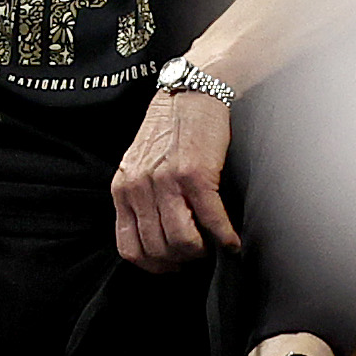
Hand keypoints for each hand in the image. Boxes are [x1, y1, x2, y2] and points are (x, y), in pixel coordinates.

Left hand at [112, 81, 243, 270]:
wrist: (193, 90)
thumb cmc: (170, 126)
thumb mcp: (140, 161)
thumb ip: (140, 195)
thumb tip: (155, 233)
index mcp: (123, 187)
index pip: (129, 248)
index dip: (153, 265)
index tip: (171, 265)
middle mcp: (140, 187)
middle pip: (157, 249)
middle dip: (180, 260)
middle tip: (197, 255)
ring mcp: (166, 182)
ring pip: (181, 241)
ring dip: (202, 251)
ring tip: (214, 246)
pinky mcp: (196, 175)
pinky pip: (210, 220)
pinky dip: (225, 237)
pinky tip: (232, 239)